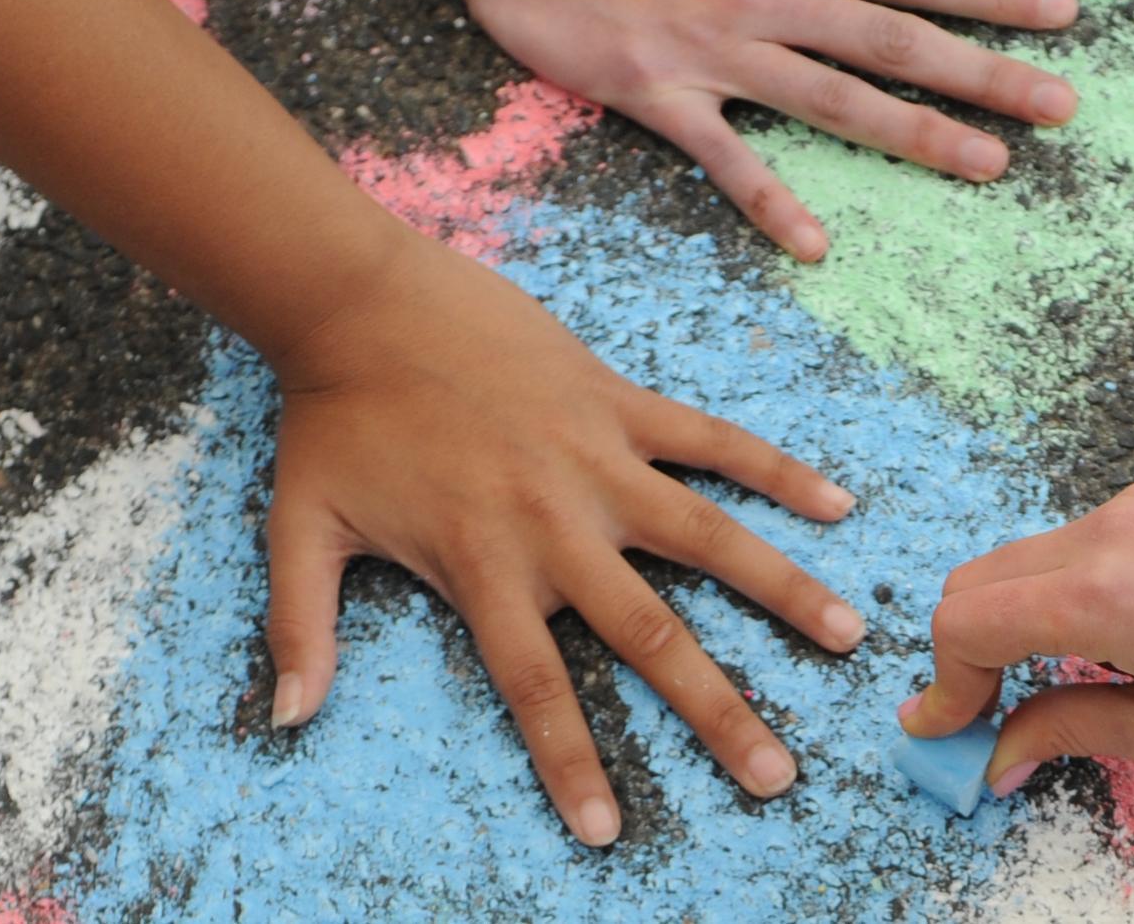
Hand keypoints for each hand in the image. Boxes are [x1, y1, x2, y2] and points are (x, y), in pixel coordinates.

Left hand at [260, 238, 865, 845]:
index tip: (610, 833)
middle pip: (651, 637)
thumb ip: (302, 628)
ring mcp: (596, 461)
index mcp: (483, 568)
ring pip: (710, 538)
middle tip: (778, 777)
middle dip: (718, 713)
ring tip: (847, 637)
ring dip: (782, 589)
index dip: (572, 764)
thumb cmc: (332, 418)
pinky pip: (712, 441)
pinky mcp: (617, 402)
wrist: (359, 299)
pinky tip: (836, 503)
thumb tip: (286, 719)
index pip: (538, 688)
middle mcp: (554, 526)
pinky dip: (775, 470)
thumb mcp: (298, 531)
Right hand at [415, 0, 1082, 261]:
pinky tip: (818, 245)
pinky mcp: (659, 93)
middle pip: (897, 39)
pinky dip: (771, 201)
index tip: (1063, 14)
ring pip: (835, 99)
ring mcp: (718, 49)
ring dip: (917, 134)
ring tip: (989, 166)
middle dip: (987, 73)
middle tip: (1063, 107)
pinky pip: (726, 156)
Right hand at [899, 480, 1133, 798]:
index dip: (943, 684)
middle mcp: (1103, 533)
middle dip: (966, 649)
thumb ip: (1070, 731)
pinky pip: (1082, 539)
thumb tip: (1001, 757)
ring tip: (1058, 679)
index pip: (964, 623)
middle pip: (977, 579)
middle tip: (987, 711)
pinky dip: (1066, 587)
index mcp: (1098, 597)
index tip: (945, 729)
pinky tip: (1118, 635)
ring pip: (1027, 557)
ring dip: (1016, 617)